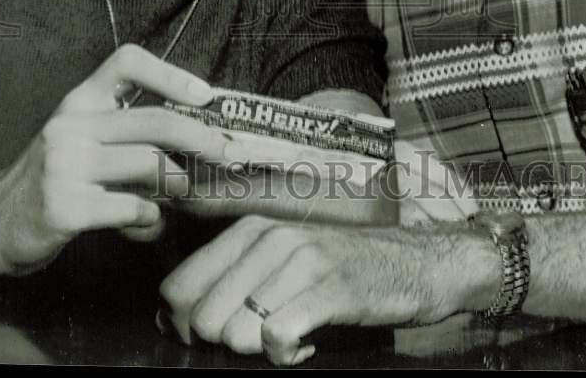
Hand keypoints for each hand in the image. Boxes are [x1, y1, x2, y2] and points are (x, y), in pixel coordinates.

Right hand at [0, 44, 225, 273]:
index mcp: (80, 101)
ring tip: (183, 196)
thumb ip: (130, 137)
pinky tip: (148, 225)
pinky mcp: (63, 207)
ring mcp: (64, 166)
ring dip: (178, 185)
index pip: (127, 62)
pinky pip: (131, 208)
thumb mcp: (85, 142)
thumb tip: (199, 143)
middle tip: (227, 154)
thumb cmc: (55, 178)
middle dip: (201, 138)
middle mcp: (71, 125)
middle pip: (154, 122)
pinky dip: (151, 220)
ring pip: (149, 165)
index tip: (206, 96)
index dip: (172, 74)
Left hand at [159, 215, 489, 364]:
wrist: (416, 262)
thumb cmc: (340, 269)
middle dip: (221, 343)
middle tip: (258, 340)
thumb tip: (169, 317)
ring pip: (235, 330)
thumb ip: (230, 280)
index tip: (215, 337)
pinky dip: (286, 356)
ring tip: (288, 336)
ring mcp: (302, 261)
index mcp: (250, 230)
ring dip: (257, 350)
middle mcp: (271, 238)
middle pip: (202, 318)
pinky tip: (306, 346)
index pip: (177, 288)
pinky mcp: (331, 289)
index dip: (184, 326)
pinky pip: (276, 338)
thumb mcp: (280, 261)